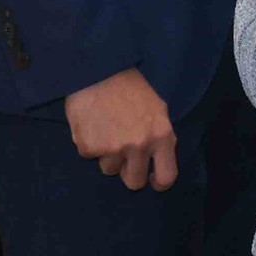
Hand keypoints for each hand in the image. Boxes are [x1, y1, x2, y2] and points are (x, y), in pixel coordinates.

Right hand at [65, 67, 175, 191]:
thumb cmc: (132, 89)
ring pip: (109, 169)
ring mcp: (113, 149)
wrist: (100, 73)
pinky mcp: (89, 148)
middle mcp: (139, 146)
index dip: (158, 182)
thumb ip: (159, 136)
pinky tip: (93, 125)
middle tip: (124, 158)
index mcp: (162, 136)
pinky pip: (90, 156)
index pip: (167, 176)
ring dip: (108, 156)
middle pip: (134, 182)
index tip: (152, 180)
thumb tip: (157, 160)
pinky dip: (91, 144)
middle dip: (129, 174)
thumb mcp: (158, 110)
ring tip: (108, 130)